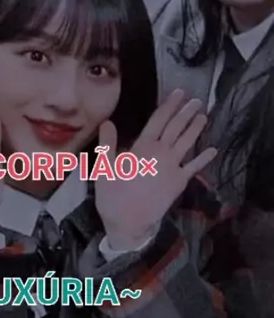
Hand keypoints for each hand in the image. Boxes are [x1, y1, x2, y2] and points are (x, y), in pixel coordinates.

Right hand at [95, 90, 216, 249]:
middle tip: (196, 100)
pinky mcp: (179, 182)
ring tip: (203, 116)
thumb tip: (108, 122)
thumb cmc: (113, 196)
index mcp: (142, 147)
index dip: (168, 106)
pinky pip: (194, 167)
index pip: (158, 120)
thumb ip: (107, 144)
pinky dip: (203, 158)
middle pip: (176, 128)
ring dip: (195, 129)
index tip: (178, 93)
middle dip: (186, 113)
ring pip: (186, 143)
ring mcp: (172, 167)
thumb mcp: (104, 168)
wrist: (129, 223)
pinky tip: (212, 150)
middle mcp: (160, 153)